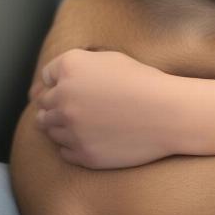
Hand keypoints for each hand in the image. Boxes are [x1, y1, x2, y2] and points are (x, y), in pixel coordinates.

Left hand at [30, 49, 180, 168]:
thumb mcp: (111, 60)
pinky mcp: (82, 154)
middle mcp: (64, 97)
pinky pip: (64, 151)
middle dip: (60, 104)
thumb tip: (48, 82)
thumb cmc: (145, 83)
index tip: (83, 87)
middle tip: (87, 107)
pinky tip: (97, 138)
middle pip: (44, 104)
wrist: (170, 114)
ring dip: (64, 126)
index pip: (47, 76)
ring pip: (50, 129)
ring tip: (93, 123)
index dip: (62, 81)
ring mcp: (70, 128)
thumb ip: (78, 66)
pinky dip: (75, 145)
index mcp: (71, 68)